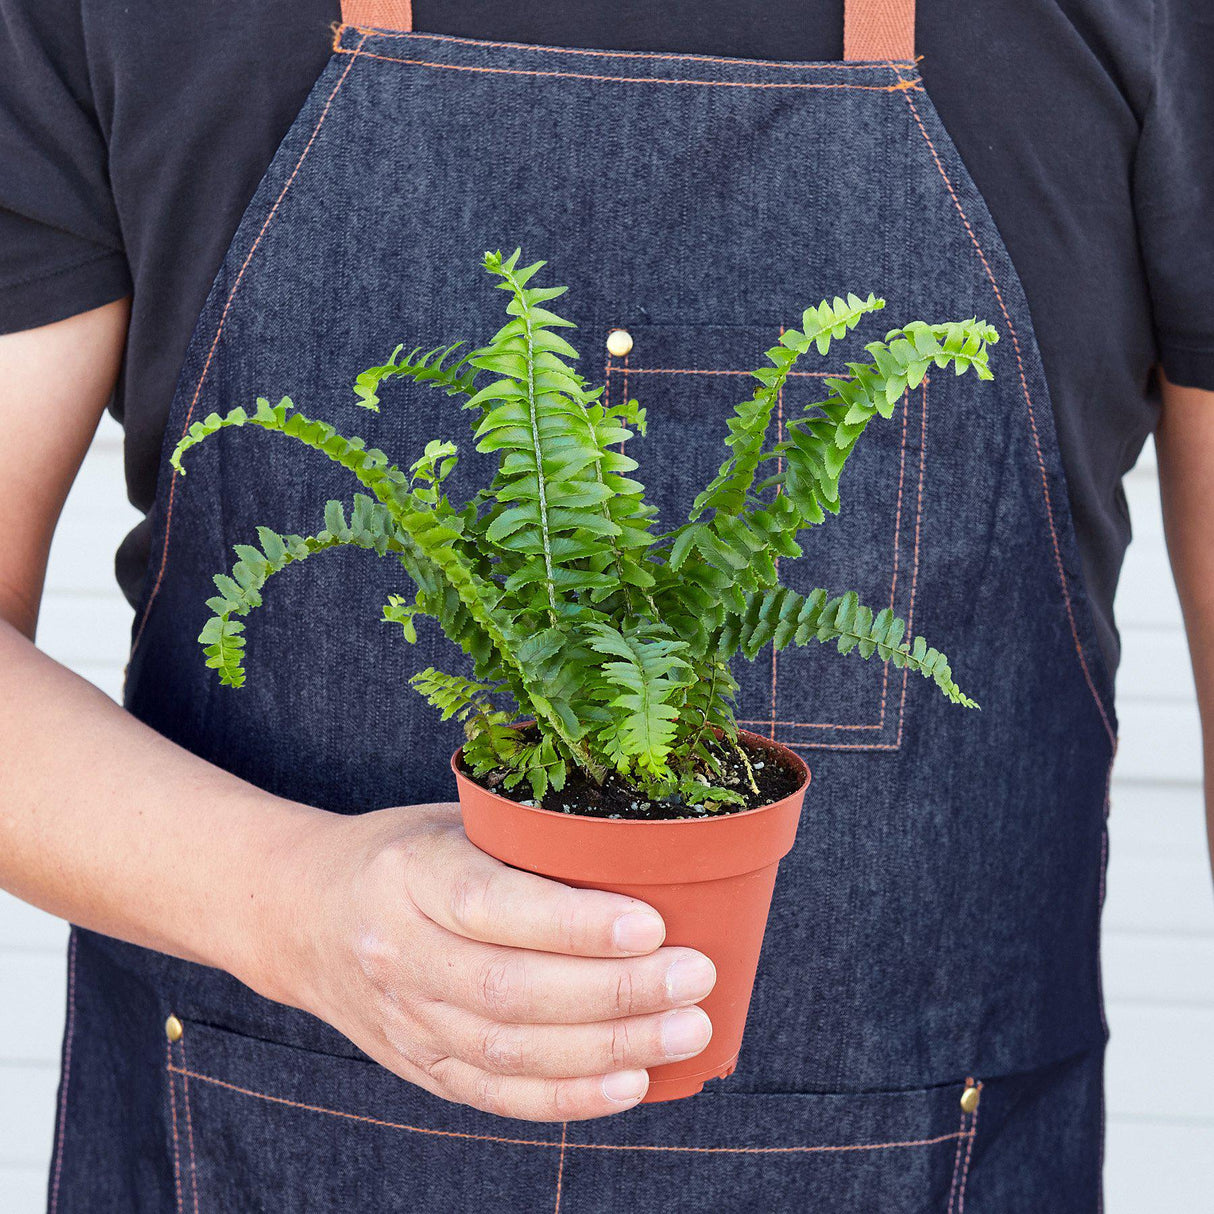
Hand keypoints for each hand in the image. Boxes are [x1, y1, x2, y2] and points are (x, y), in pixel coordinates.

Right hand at [254, 802, 715, 1121]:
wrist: (303, 916)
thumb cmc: (403, 854)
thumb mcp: (453, 821)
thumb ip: (527, 843)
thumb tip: (649, 856)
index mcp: (409, 874)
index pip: (494, 907)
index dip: (576, 924)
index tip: (654, 924)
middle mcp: (400, 952)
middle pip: (511, 991)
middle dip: (616, 992)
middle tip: (694, 978)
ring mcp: (406, 1020)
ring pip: (510, 1053)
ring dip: (608, 1049)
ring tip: (685, 1031)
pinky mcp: (419, 1066)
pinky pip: (497, 1096)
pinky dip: (568, 1098)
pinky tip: (631, 1083)